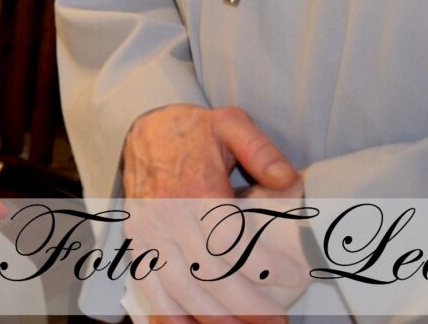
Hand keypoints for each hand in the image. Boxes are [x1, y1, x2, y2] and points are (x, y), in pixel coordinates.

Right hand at [122, 106, 305, 323]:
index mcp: (193, 187)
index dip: (261, 266)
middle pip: (208, 273)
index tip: (290, 277)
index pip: (229, 240)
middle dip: (245, 305)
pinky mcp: (137, 240)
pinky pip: (149, 284)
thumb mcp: (230, 123)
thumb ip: (260, 149)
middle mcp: (167, 213)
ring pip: (180, 286)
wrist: (141, 126)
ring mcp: (148, 230)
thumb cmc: (193, 131)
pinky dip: (166, 313)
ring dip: (212, 316)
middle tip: (275, 323)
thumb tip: (287, 179)